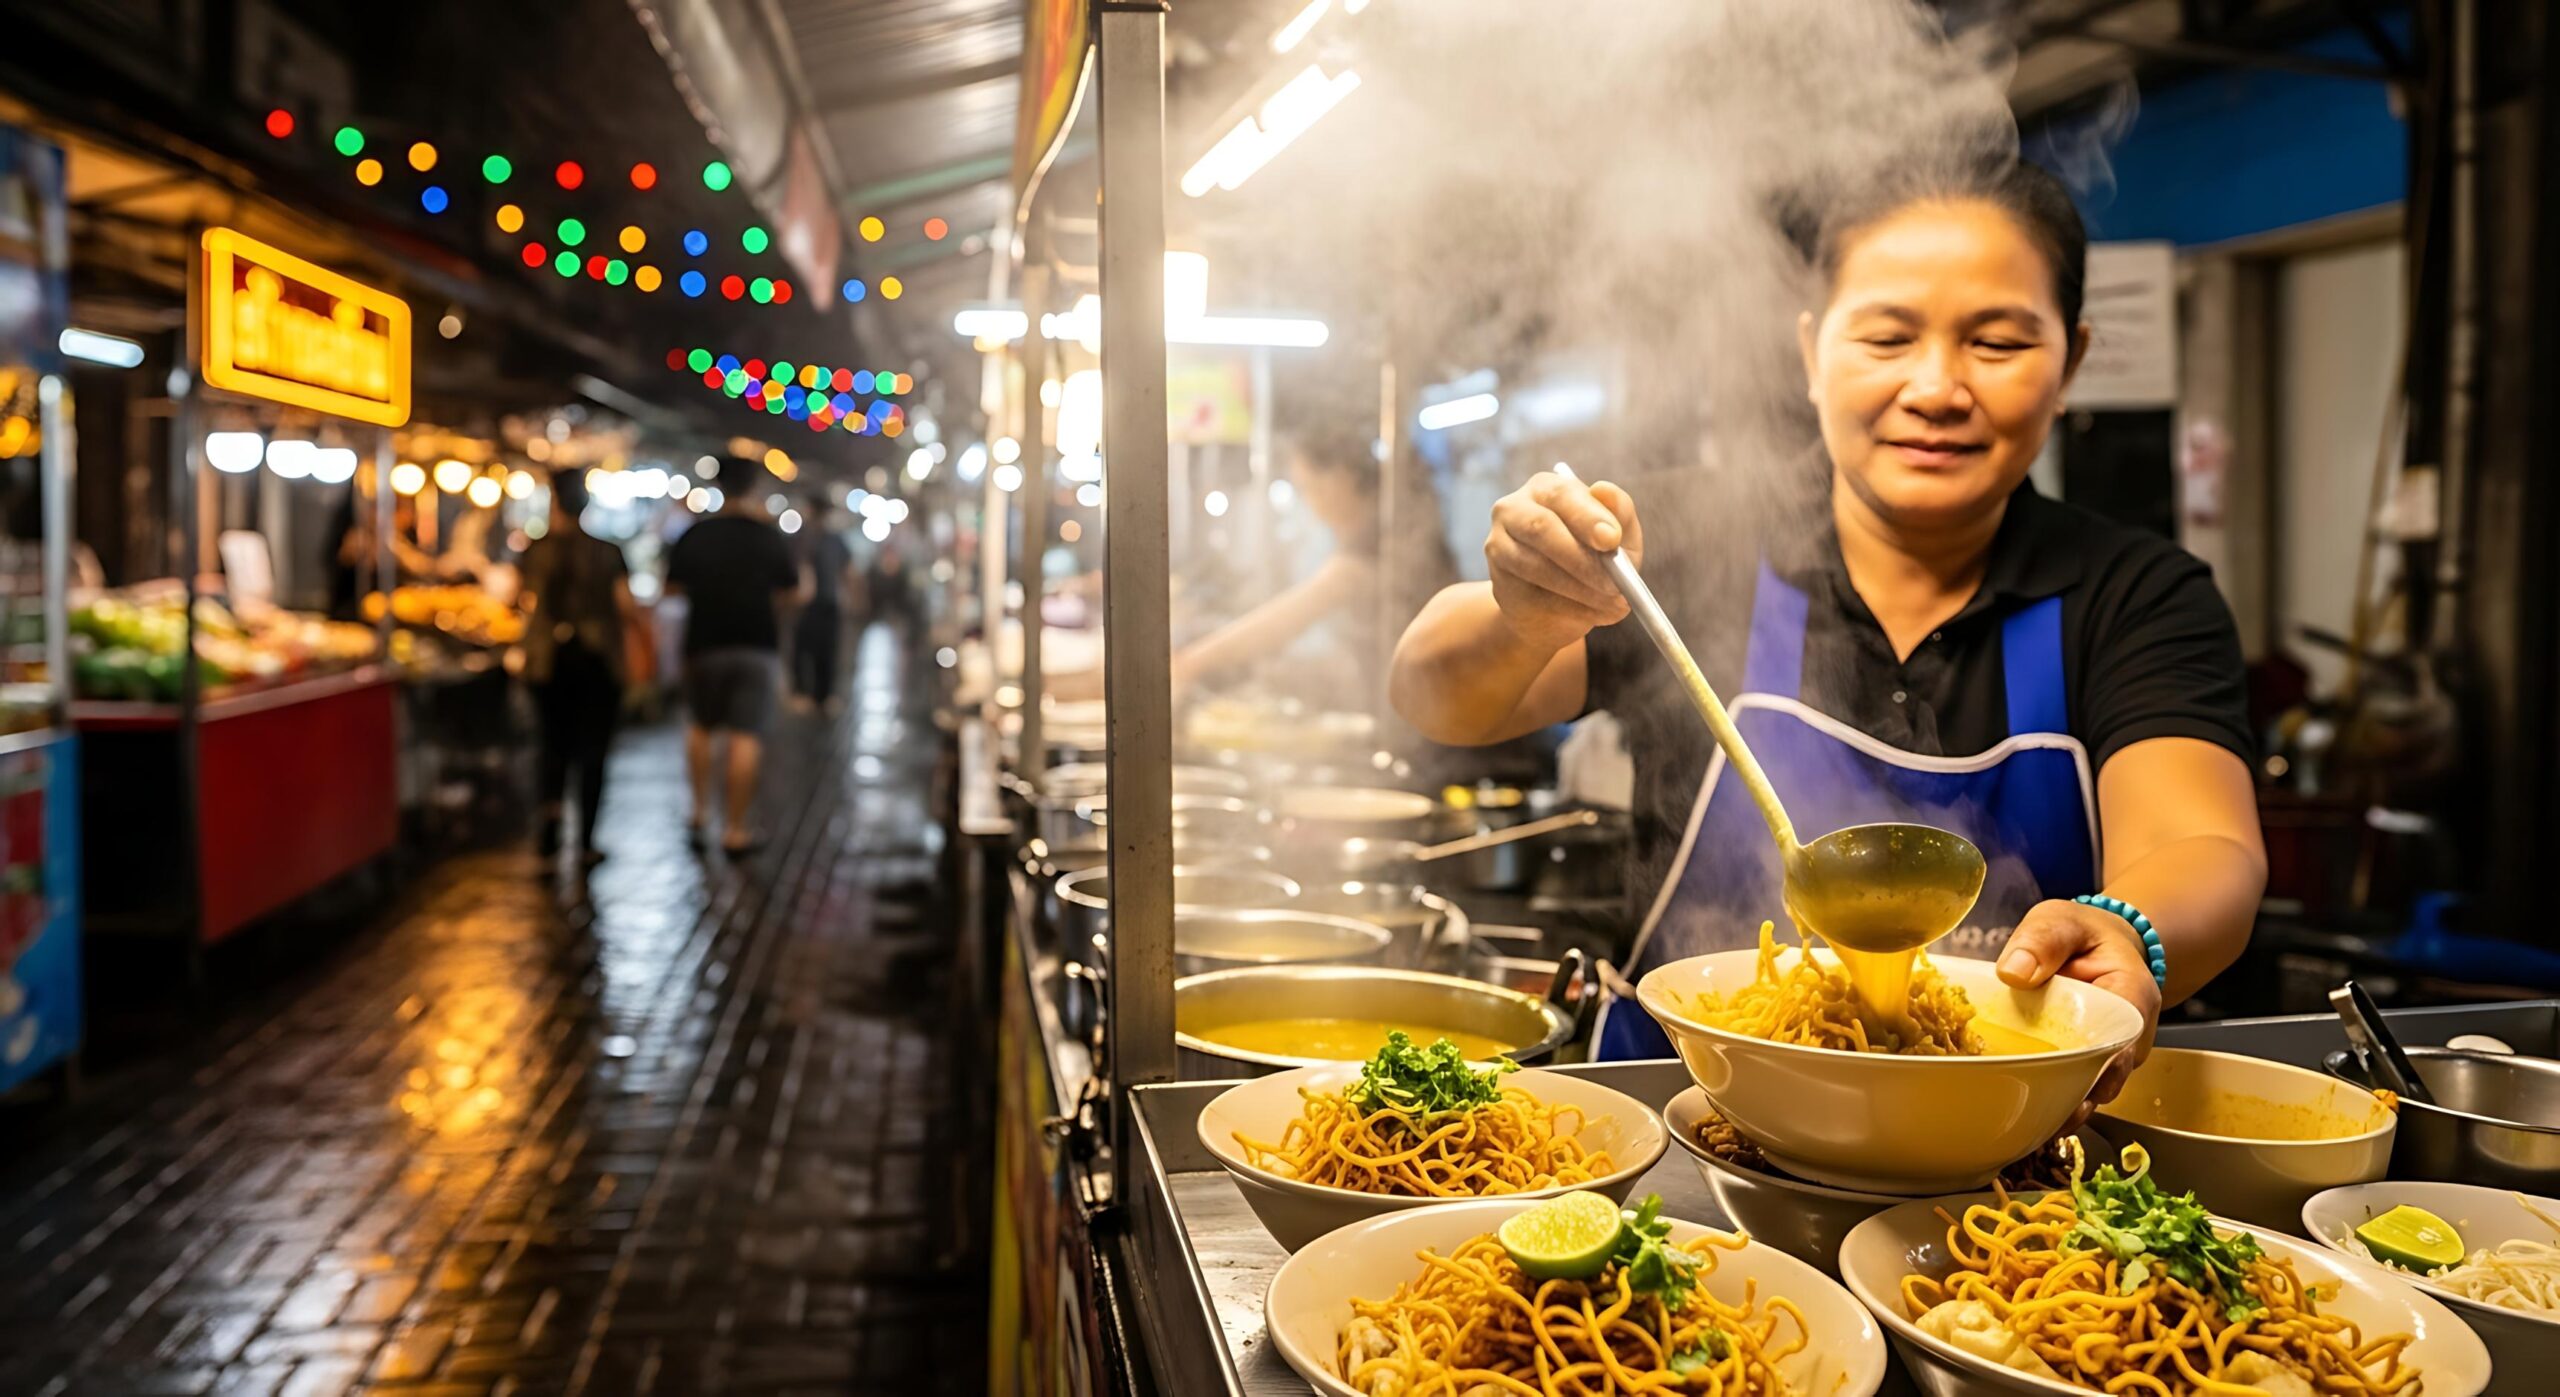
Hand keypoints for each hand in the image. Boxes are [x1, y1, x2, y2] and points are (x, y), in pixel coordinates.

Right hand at [1483, 471, 1643, 651]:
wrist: (1555, 606)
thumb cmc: (1592, 559)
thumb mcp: (1617, 537)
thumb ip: (1619, 512)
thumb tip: (1604, 489)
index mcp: (1546, 488)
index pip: (1562, 494)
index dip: (1588, 516)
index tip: (1612, 540)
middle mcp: (1513, 509)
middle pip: (1541, 527)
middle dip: (1581, 557)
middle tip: (1614, 582)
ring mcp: (1498, 545)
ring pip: (1535, 566)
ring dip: (1580, 589)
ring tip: (1612, 603)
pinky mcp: (1498, 581)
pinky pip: (1532, 596)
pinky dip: (1568, 608)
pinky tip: (1590, 613)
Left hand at [1998, 898, 2162, 1127]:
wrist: (2094, 944)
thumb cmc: (2080, 934)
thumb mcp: (2059, 922)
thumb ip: (2041, 940)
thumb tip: (2013, 972)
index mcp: (2131, 997)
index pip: (2123, 1040)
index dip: (2099, 1068)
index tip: (2073, 1085)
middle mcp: (2129, 1035)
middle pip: (2107, 1076)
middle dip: (2075, 1098)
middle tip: (2040, 1116)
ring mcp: (2111, 1055)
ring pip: (2089, 1088)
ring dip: (2061, 1106)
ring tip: (2027, 1122)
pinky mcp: (2089, 1064)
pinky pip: (2074, 1087)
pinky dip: (2051, 1098)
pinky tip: (2022, 1114)